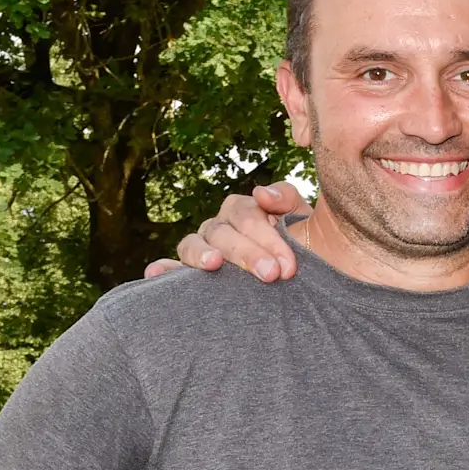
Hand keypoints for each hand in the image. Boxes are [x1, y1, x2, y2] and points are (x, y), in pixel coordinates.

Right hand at [144, 183, 311, 279]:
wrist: (313, 276)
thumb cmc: (307, 248)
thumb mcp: (304, 220)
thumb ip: (287, 199)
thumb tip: (261, 193)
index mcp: (243, 211)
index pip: (246, 216)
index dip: (267, 238)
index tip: (287, 266)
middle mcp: (219, 228)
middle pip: (221, 232)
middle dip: (247, 253)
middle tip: (271, 274)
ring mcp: (204, 250)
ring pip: (192, 245)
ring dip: (201, 254)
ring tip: (214, 264)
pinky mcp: (193, 275)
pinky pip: (173, 269)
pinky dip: (163, 270)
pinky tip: (155, 273)